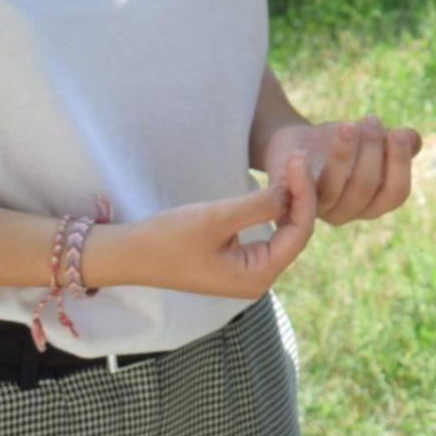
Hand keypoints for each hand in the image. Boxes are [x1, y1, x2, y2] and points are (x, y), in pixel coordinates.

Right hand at [89, 152, 317, 296]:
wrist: (130, 254)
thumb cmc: (168, 238)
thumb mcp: (216, 217)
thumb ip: (258, 205)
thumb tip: (292, 191)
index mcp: (257, 276)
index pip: (298, 232)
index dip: (305, 194)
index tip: (298, 159)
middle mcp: (259, 279)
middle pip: (296, 232)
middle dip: (300, 194)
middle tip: (298, 157)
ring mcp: (250, 271)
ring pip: (285, 231)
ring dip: (290, 199)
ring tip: (292, 165)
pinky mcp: (240, 260)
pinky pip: (270, 232)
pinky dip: (275, 208)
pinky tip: (279, 184)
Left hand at [260, 114, 421, 226]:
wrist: (294, 143)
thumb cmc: (340, 141)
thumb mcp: (371, 137)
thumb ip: (397, 142)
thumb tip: (413, 141)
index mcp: (372, 202)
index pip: (396, 194)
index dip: (400, 164)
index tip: (398, 131)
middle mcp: (347, 212)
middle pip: (366, 188)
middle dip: (371, 150)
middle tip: (371, 119)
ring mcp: (318, 210)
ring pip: (334, 188)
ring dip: (343, 154)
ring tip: (347, 124)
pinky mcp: (289, 202)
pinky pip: (299, 192)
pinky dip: (302, 169)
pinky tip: (304, 149)